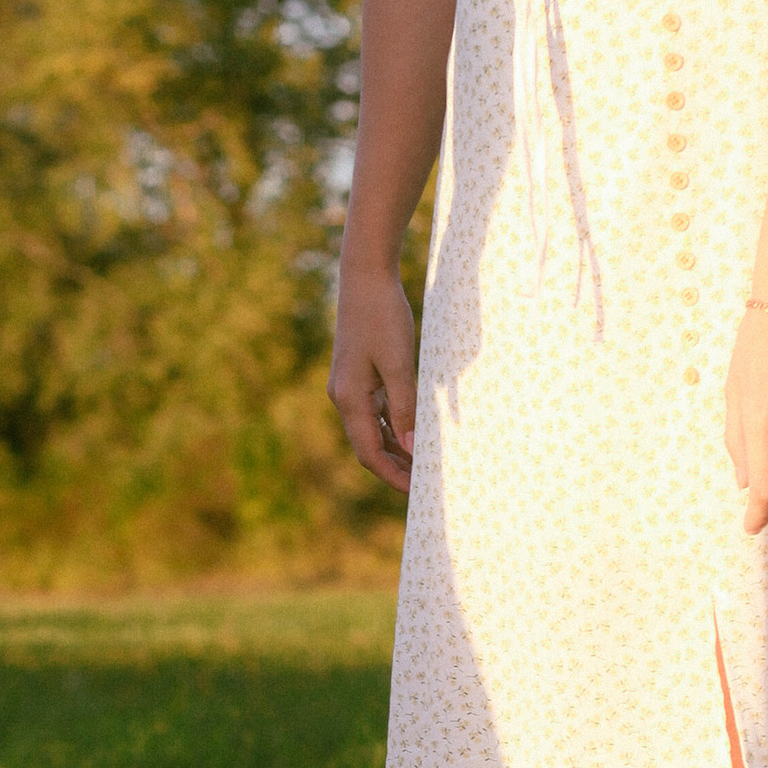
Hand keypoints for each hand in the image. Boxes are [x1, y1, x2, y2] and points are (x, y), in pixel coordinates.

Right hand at [332, 261, 417, 491]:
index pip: (369, 453)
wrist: (365, 277)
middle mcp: (344, 397)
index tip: (416, 491)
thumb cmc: (383, 316)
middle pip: (368, 447)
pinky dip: (392, 426)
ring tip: (420, 463)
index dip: (392, 475)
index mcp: (350, 399)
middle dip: (394, 467)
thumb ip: (405, 408)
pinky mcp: (358, 375)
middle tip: (423, 483)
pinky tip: (410, 432)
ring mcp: (349, 387)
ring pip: (372, 431)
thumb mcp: (398, 364)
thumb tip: (412, 448)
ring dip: (394, 449)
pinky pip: (375, 412)